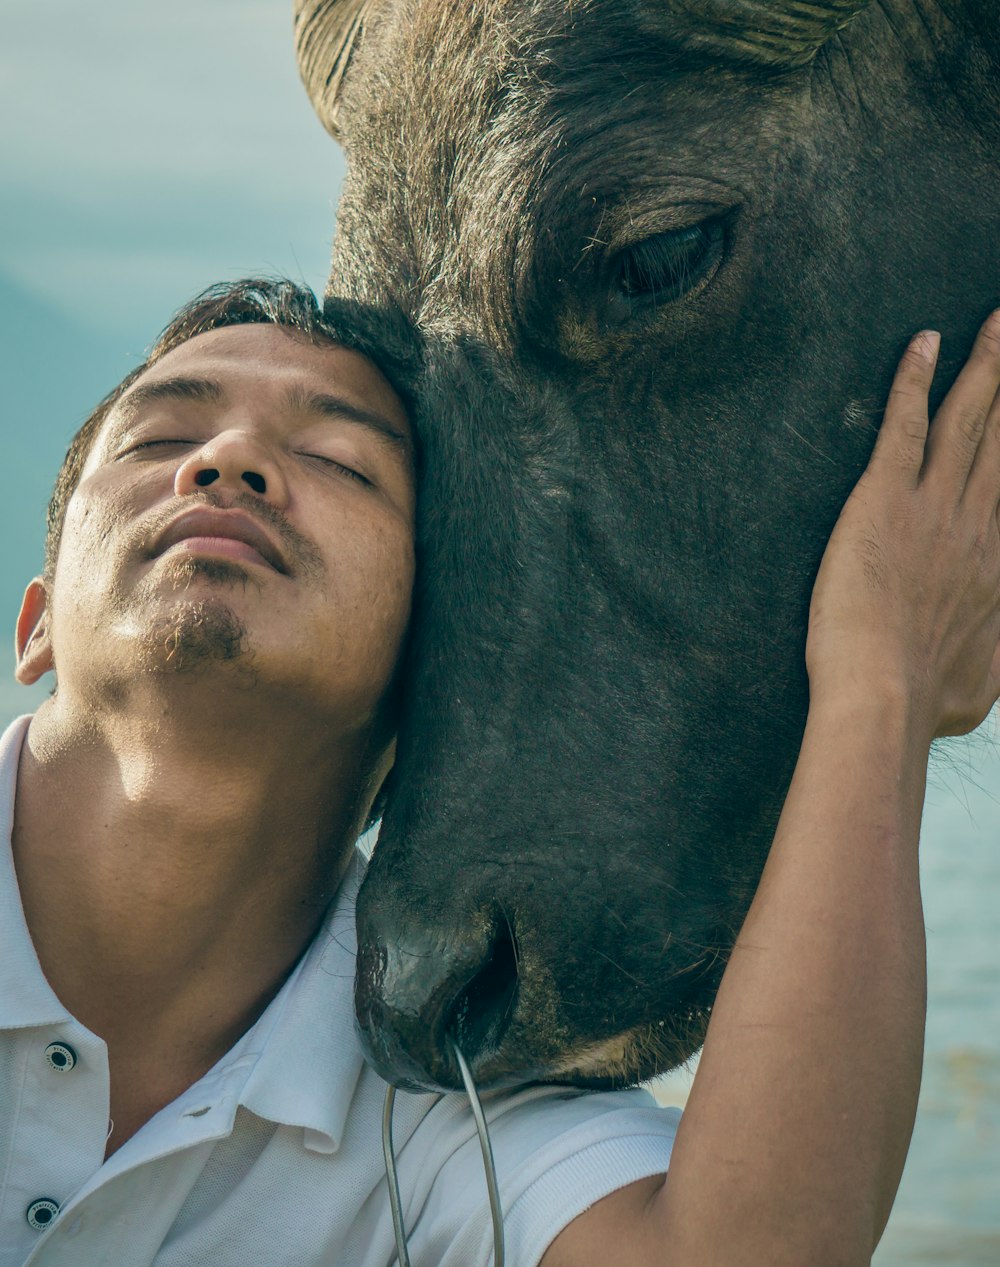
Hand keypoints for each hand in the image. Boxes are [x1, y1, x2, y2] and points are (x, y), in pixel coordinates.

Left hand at [807, 310, 999, 740]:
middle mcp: (979, 523)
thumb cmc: (927, 701)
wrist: (885, 699)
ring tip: (998, 322)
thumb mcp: (988, 682)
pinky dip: (912, 381)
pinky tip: (923, 341)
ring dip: (987, 366)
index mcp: (998, 564)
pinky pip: (902, 426)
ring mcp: (934, 506)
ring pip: (968, 419)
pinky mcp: (883, 499)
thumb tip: (997, 653)